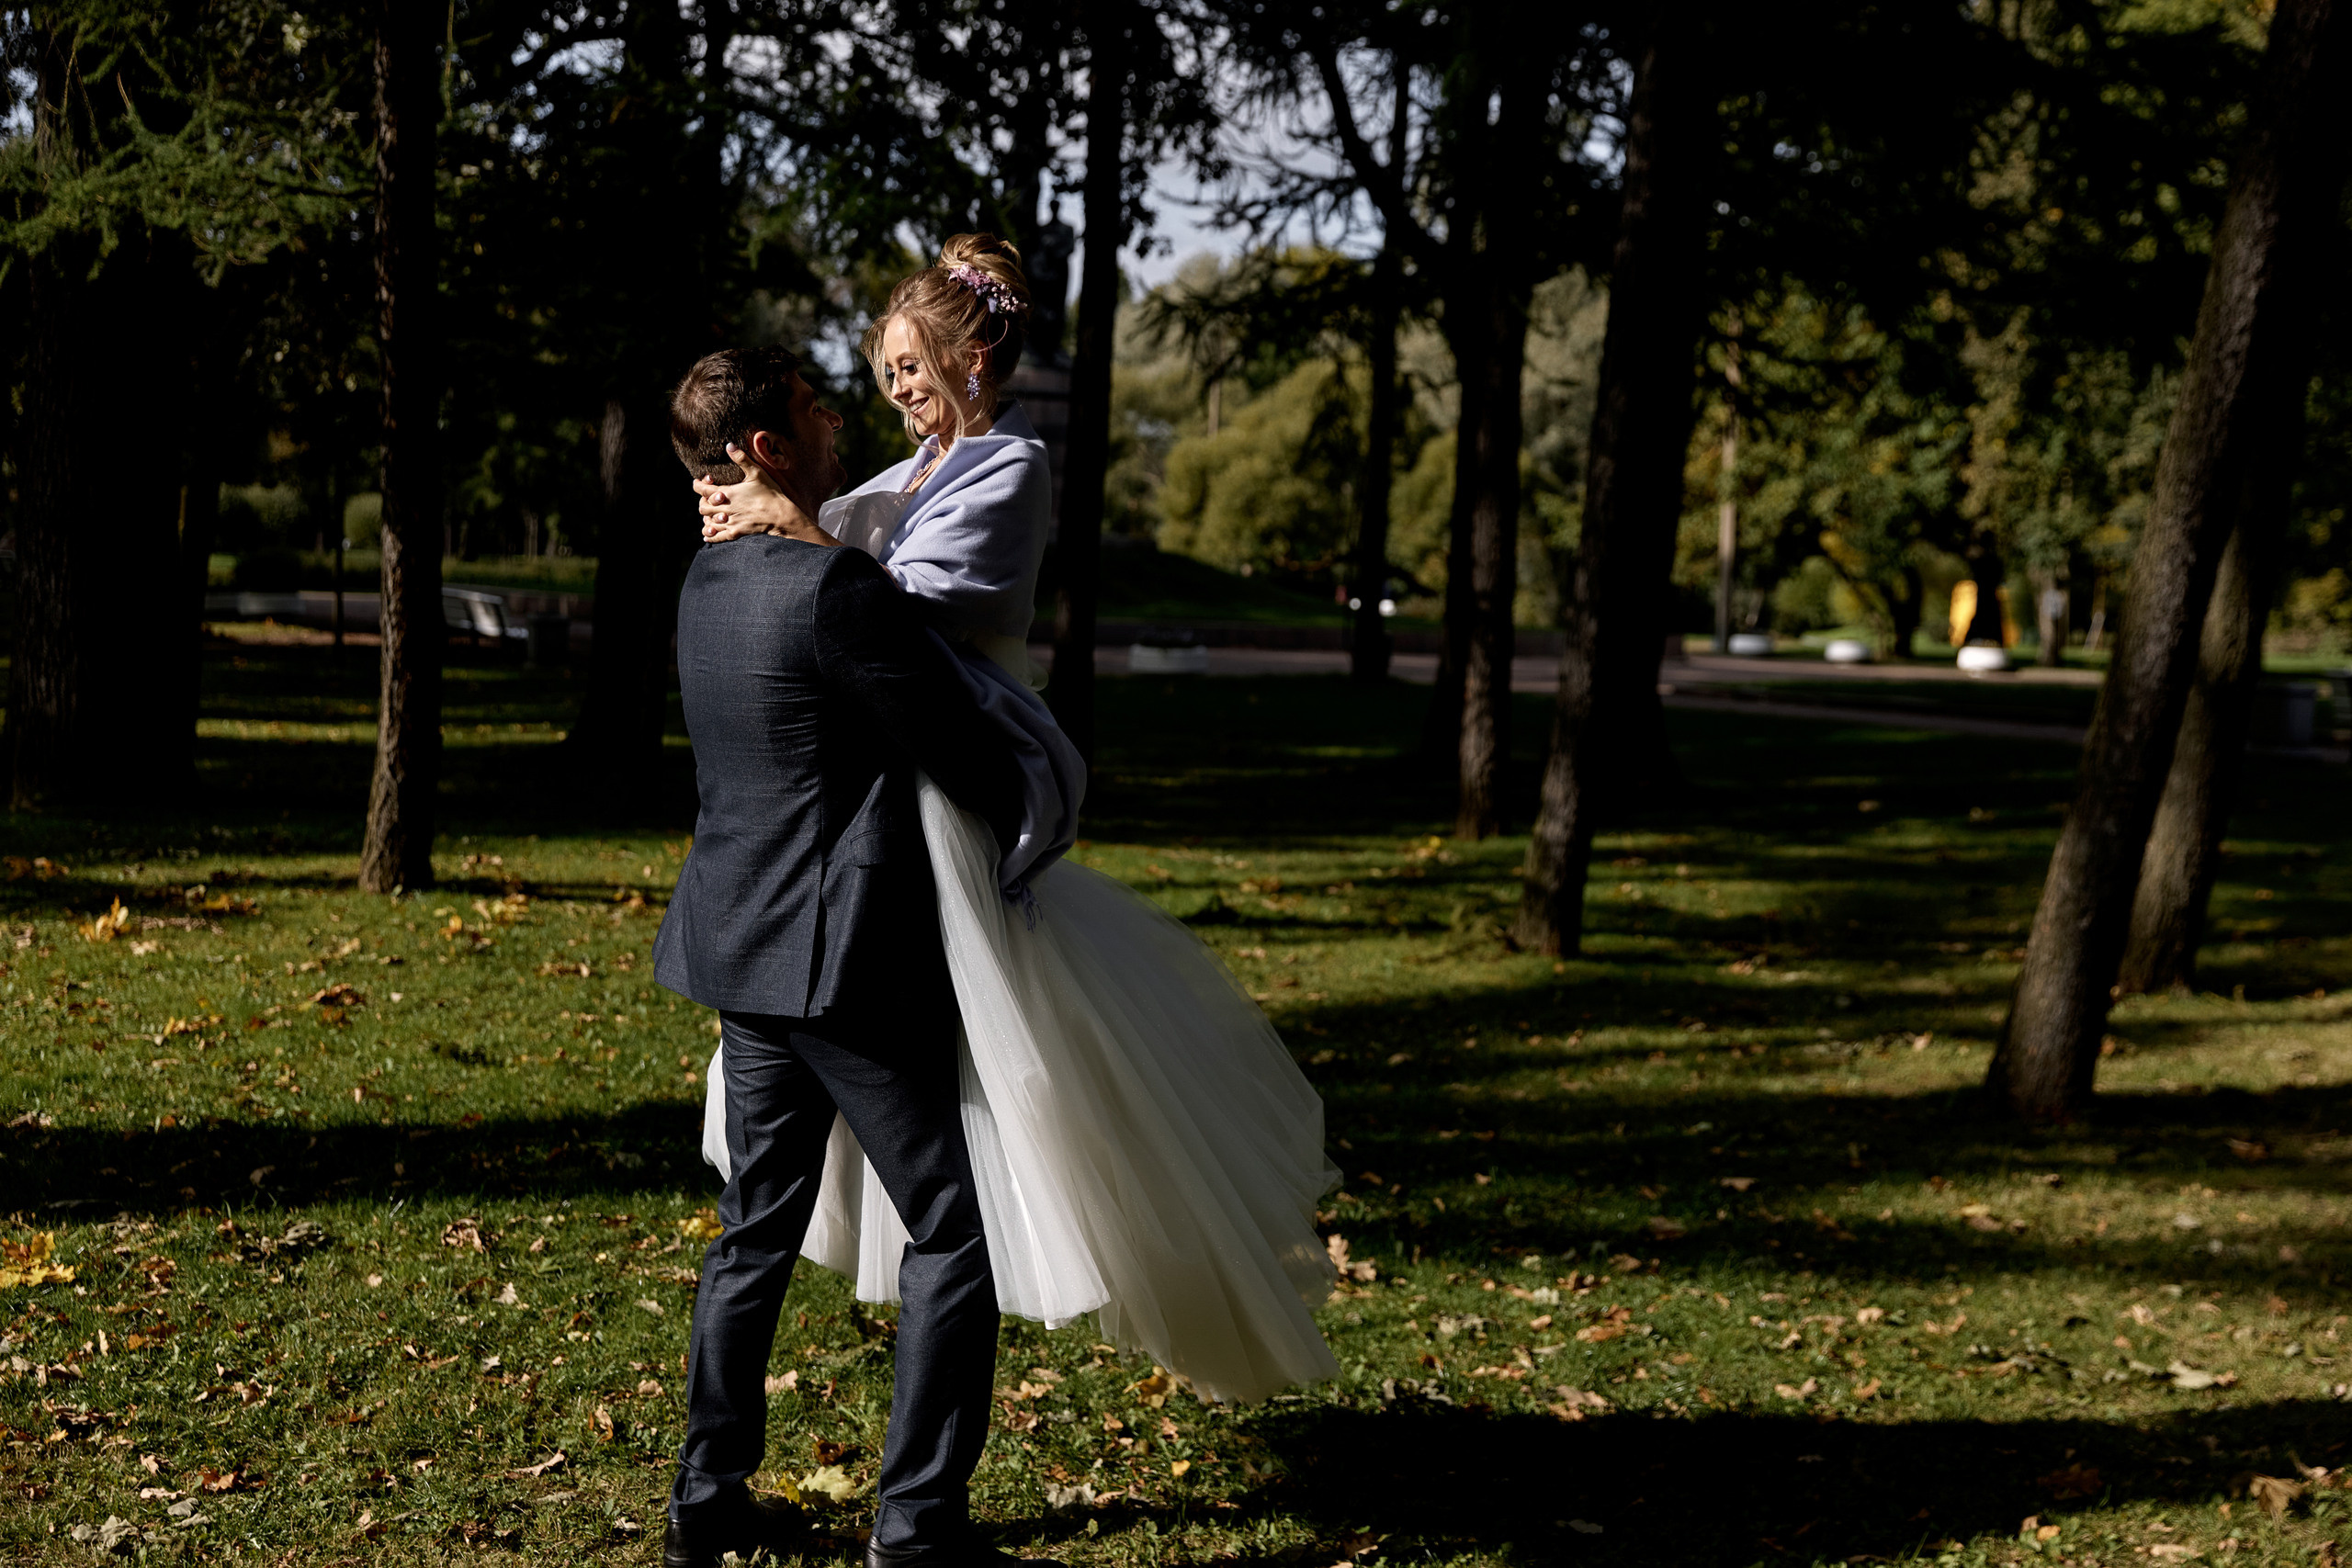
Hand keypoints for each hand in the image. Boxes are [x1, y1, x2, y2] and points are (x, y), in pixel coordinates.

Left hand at [694, 445, 830, 543]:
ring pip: (708, 522)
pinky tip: (708, 533)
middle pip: (702, 507)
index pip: (702, 490)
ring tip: (710, 512)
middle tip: (707, 497)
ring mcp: (730, 522)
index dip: (697, 484)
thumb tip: (728, 445)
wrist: (781, 515)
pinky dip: (711, 535)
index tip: (698, 481)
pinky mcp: (736, 533)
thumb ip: (741, 458)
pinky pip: (717, 537)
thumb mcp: (757, 472)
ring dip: (706, 517)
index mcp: (728, 493)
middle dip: (702, 501)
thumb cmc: (770, 492)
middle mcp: (725, 509)